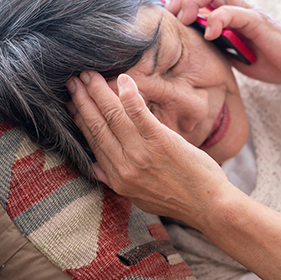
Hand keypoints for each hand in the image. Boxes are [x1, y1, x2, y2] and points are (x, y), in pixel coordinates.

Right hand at [67, 71, 229, 227]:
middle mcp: (125, 166)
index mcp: (117, 179)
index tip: (72, 103)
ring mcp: (142, 153)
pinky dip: (129, 96)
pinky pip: (140, 114)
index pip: (93, 142)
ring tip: (88, 74)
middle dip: (82, 101)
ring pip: (113, 117)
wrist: (208, 205)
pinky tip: (123, 80)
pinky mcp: (162, 142)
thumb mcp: (138, 198)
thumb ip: (115, 181)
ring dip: (99, 92)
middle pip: (97, 126)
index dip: (80, 119)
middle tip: (72, 80)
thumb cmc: (177, 200)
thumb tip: (95, 168)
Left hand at [166, 0, 280, 84]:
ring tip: (184, 19)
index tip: (156, 10)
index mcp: (228, 13)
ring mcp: (247, 11)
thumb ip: (213, 45)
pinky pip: (234, 11)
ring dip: (193, 0)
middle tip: (168, 15)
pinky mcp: (258, 21)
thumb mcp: (232, 53)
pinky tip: (211, 34)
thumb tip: (184, 49)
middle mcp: (235, 6)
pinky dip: (218, 19)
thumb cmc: (268, 58)